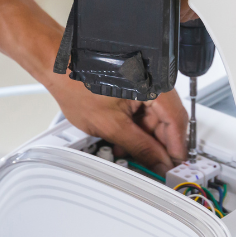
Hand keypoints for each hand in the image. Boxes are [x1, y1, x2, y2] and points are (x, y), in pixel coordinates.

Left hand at [48, 72, 187, 175]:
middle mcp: (154, 81)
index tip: (173, 167)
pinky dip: (137, 126)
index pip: (177, 121)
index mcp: (154, 85)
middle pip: (168, 120)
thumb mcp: (111, 126)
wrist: (58, 69)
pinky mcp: (137, 86)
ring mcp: (146, 82)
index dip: (176, 148)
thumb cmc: (77, 84)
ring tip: (128, 152)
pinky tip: (124, 138)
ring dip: (145, 138)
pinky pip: (145, 110)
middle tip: (152, 166)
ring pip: (156, 118)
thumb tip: (159, 163)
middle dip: (158, 146)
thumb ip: (140, 148)